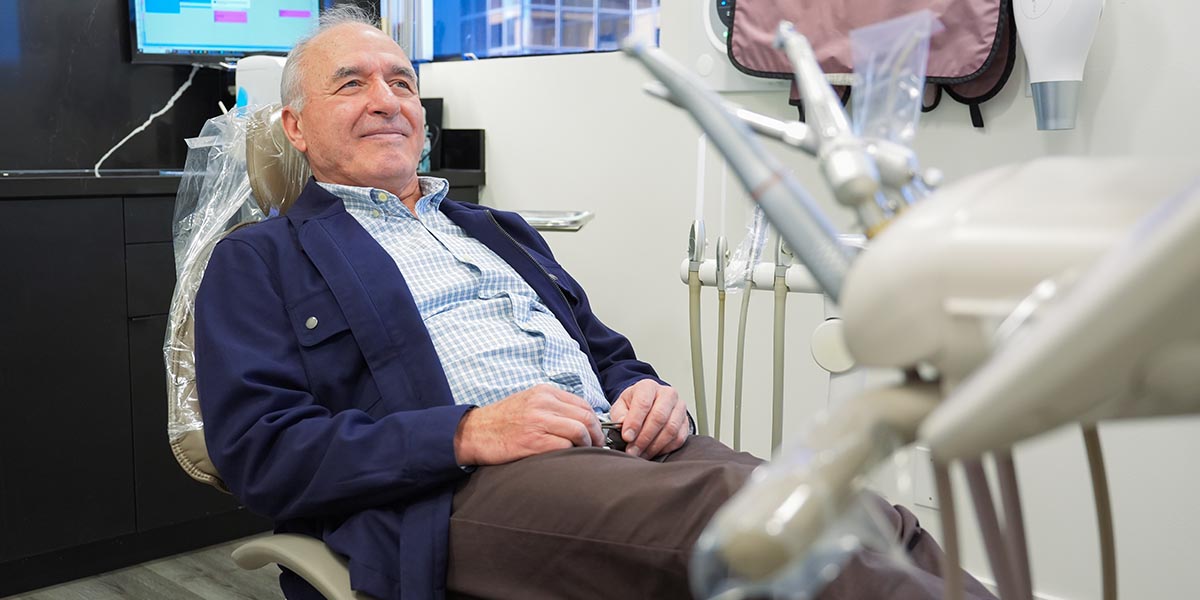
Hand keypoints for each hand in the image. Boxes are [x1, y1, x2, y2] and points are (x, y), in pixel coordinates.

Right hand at [454, 384, 604, 465]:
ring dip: (587, 445)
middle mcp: (543, 403)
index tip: (596, 434)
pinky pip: (565, 447)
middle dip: (597, 435)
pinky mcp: (532, 441)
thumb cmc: (502, 422)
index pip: (583, 404)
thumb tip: (582, 421)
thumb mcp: (529, 403)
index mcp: (544, 392)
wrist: (473, 433)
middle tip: (597, 447)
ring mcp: (538, 421)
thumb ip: (553, 407)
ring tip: (583, 453)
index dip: (595, 422)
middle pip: (586, 417)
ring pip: (579, 431)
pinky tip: (568, 459)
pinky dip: (572, 454)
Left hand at [609, 380, 687, 458]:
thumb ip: (619, 415)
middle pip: (659, 417)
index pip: (644, 403)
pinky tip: (653, 452)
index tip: (626, 437)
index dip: (635, 422)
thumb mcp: (621, 406)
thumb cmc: (634, 405)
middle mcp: (667, 394)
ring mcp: (679, 407)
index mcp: (648, 387)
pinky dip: (665, 449)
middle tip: (632, 450)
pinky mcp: (686, 422)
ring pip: (671, 429)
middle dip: (644, 438)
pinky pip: (679, 438)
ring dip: (654, 446)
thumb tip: (622, 425)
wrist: (649, 404)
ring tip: (641, 453)